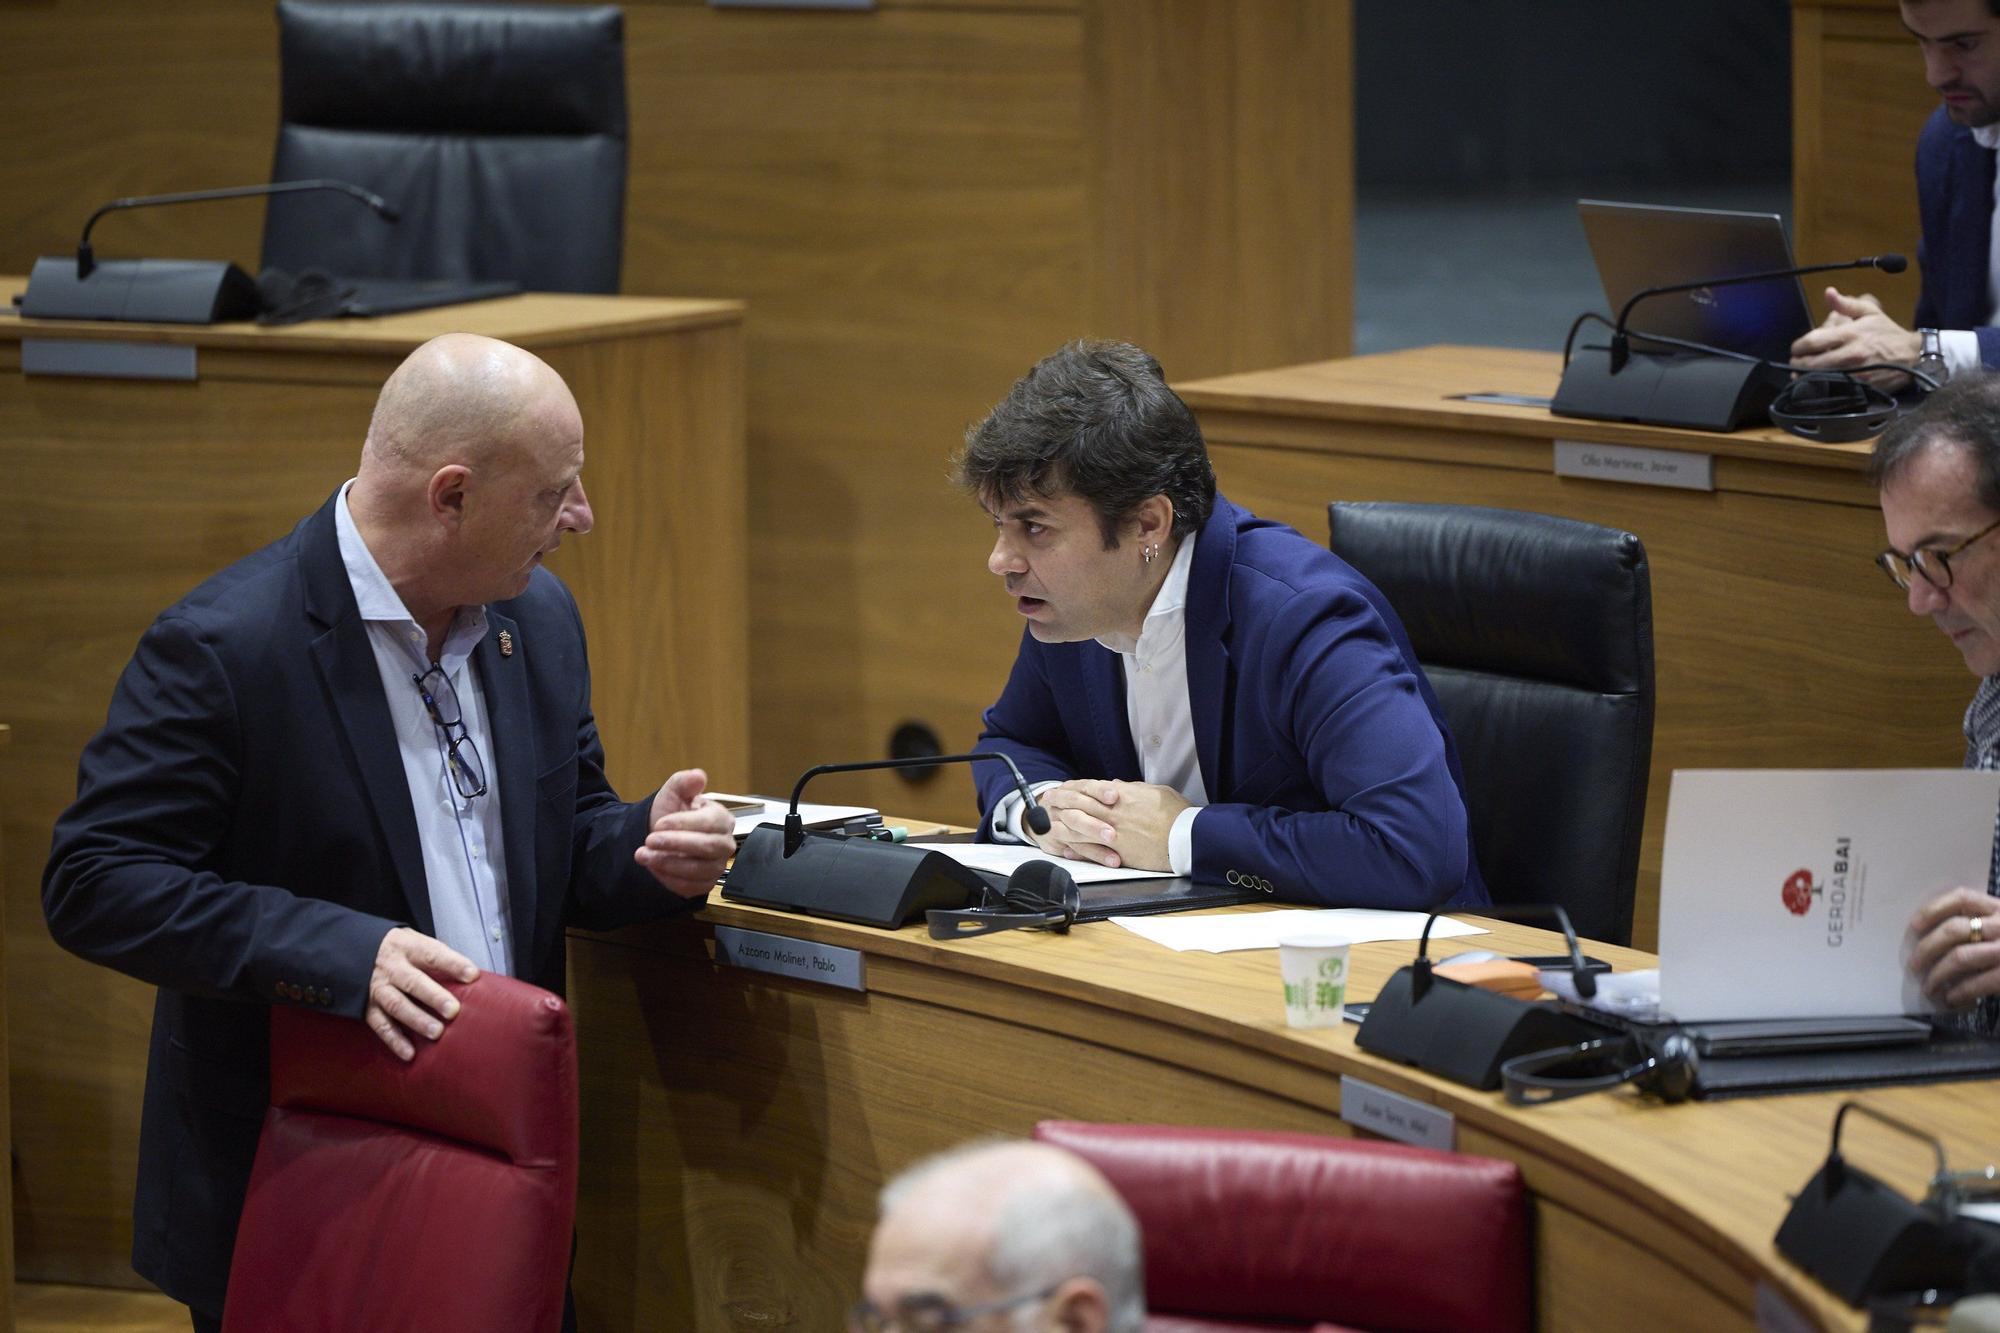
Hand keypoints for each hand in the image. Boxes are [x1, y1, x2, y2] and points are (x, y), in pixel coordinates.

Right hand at [367, 926, 478, 1061]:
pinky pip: (381, 1026)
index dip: (453, 964)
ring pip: (397, 1005)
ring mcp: (378, 988)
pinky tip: (410, 1053)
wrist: (358, 951)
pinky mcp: (368, 1007)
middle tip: (453, 1011)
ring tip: (437, 1033)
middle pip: (413, 982)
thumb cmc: (401, 951)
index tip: (472, 976)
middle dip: (434, 997)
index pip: (433, 954)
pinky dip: (395, 1040)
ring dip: (417, 1020)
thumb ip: (439, 959)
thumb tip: (472, 979)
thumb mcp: (417, 943)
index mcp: (408, 947)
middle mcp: (392, 968)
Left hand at [636, 768, 736, 897]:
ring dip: (667, 863)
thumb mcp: (672, 793)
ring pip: (697, 870)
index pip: (709, 823)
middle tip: (649, 840)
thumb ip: (684, 782)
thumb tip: (698, 776)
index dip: (683, 824)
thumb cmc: (671, 814)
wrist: (659, 837)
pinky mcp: (704, 885)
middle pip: (706, 847)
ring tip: (643, 855)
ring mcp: (716, 866)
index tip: (659, 824)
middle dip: (675, 844)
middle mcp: (724, 844)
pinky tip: (653, 868)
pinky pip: (690, 887)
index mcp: (722, 819)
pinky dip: (669, 879)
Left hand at [1028, 779, 1188, 871]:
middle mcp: (1114, 812)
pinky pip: (1092, 850)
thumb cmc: (1177, 814)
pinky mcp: (1118, 851)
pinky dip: (1077, 849)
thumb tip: (1117, 786)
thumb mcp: (1157, 792)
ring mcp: (1114, 832)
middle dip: (1062, 802)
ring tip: (1049, 826)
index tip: (1066, 788)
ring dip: (1063, 825)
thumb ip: (1134, 788)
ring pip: (1082, 827)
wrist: (1186, 838)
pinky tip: (1066, 850)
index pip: (1093, 788)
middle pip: (1081, 805)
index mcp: (1124, 794)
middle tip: (1048, 801)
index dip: (1076, 788)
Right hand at [1028, 779, 1122, 865]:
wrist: (1044, 815)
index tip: (1114, 797)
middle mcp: (1061, 805)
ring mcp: (1056, 823)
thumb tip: (1124, 786)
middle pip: (1076, 814)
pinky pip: (1073, 850)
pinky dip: (1088, 856)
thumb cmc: (1078, 804)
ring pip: (1073, 834)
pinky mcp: (1056, 841)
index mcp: (1072, 789)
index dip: (1100, 791)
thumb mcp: (1089, 793)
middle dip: (1093, 825)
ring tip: (1114, 858)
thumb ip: (1107, 791)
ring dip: (1094, 847)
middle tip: (1112, 835)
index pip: (1086, 787)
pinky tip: (1103, 862)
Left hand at [1788, 287, 1920, 388]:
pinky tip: (1818, 383)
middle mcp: (1851, 354)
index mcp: (1851, 334)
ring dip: (1806, 376)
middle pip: (1811, 363)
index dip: (1798, 347)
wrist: (1913, 355)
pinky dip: (1821, 386)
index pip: (1813, 341)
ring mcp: (1855, 373)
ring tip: (1802, 373)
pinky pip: (1833, 388)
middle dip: (1798, 364)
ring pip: (1819, 378)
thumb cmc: (1887, 333)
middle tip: (1796, 362)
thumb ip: (1846, 304)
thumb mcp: (1870, 312)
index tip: (1796, 348)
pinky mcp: (1860, 386)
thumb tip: (1828, 292)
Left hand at [1907, 886, 1999, 1008]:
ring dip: (1937, 975)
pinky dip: (1959, 992)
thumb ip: (1982, 920)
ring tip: (1929, 987)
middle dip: (1926, 949)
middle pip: (1954, 930)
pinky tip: (1951, 998)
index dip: (1933, 909)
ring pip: (1960, 958)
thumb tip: (1930, 933)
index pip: (1962, 898)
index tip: (1914, 926)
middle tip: (1914, 965)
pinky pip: (1977, 983)